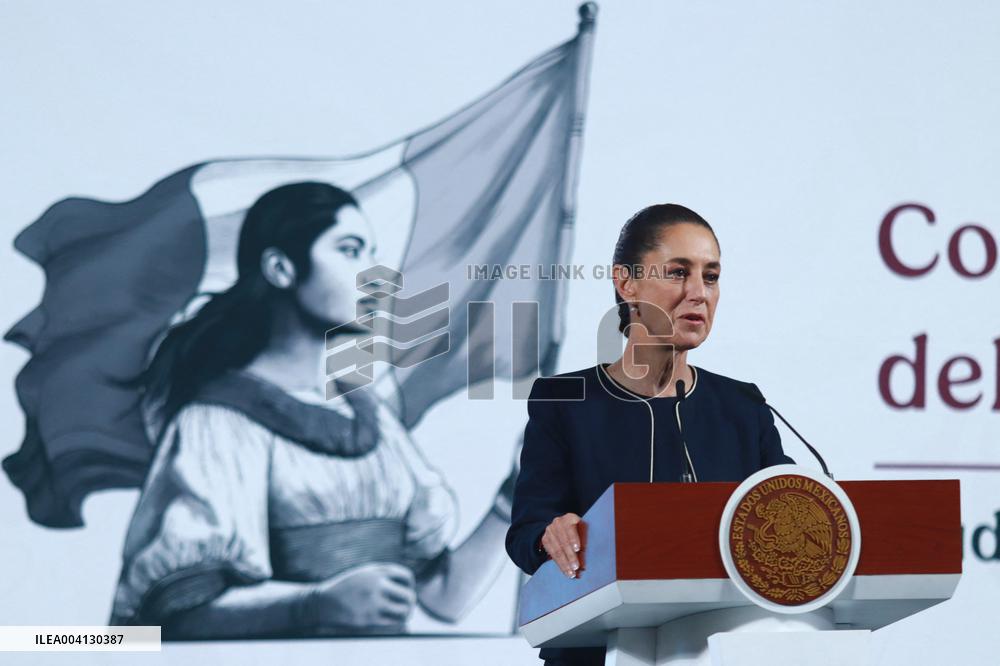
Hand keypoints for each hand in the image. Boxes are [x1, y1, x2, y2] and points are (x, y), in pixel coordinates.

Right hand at [299, 563, 415, 631]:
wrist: (322, 603)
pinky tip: (392, 622)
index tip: (405, 590)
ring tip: (401, 615)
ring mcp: (373, 603)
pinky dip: (396, 624)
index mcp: (377, 572)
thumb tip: (408, 584)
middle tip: (406, 606)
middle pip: (409, 596)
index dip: (409, 585)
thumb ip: (384, 574)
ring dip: (405, 614)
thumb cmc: (347, 588)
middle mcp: (377, 586)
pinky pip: (393, 624)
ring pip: (404, 612)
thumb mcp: (364, 573)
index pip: (407, 577)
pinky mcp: (368, 620)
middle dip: (410, 602)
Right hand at [541, 513, 582, 578]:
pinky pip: (552, 554)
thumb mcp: (583, 531)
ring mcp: (550, 530)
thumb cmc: (577, 530)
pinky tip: (565, 571)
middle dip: (570, 556)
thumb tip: (586, 561)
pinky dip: (560, 564)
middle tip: (576, 567)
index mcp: (570, 518)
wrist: (561, 526)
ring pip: (557, 549)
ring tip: (571, 573)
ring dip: (565, 563)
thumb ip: (584, 542)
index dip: (574, 539)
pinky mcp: (545, 539)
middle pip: (564, 541)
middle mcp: (558, 522)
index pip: (571, 528)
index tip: (578, 549)